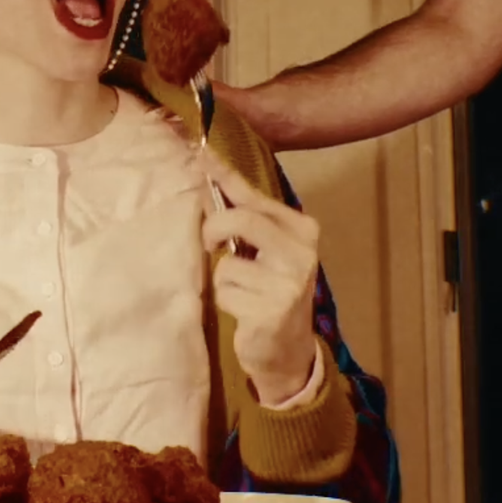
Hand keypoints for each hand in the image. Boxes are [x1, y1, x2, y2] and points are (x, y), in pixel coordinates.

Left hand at [202, 154, 322, 403]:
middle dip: (214, 230)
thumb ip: (243, 219)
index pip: (254, 196)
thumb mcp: (264, 250)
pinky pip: (226, 292)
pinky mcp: (273, 310)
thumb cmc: (271, 291)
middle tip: (211, 245)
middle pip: (240, 220)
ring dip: (224, 279)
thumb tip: (205, 183)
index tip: (199, 153)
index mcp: (302, 229)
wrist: (288, 349)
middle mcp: (302, 251)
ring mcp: (290, 281)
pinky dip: (226, 301)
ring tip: (243, 293)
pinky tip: (245, 312)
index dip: (224, 175)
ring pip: (227, 263)